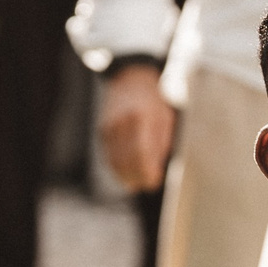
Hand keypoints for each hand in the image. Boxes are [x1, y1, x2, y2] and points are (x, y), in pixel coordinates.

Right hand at [97, 60, 175, 194]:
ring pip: (115, 161)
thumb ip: (160, 144)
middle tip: (148, 185)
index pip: (141, 152)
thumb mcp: (165, 118)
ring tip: (137, 185)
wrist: (130, 80)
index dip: (146, 171)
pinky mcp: (102, 132)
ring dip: (126, 176)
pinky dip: (117, 168)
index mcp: (140, 117)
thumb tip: (155, 171)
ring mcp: (109, 128)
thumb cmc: (153, 102)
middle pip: (126, 160)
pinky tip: (126, 175)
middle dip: (137, 177)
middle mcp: (121, 123)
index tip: (154, 182)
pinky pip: (108, 156)